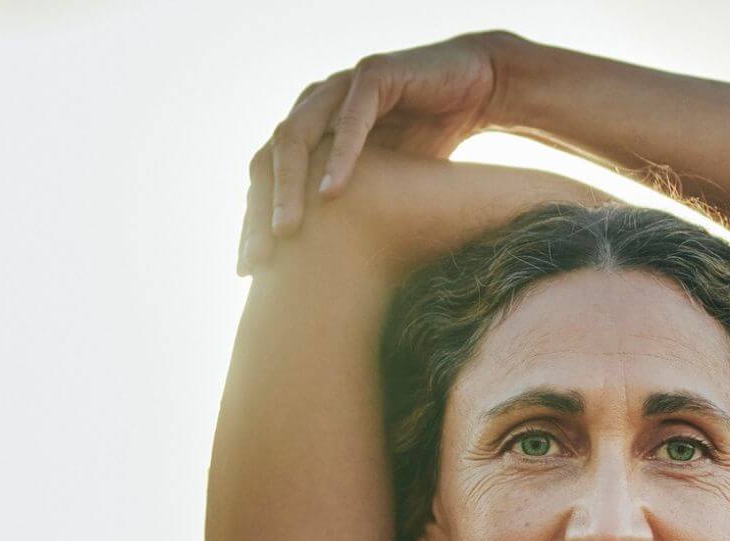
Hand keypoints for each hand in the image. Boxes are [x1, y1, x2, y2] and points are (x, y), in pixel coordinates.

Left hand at [237, 30, 519, 275]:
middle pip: (267, 160)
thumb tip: (323, 278)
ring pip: (296, 136)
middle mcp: (313, 105)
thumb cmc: (428, 142)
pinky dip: (340, 156)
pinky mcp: (373, 74)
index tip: (249, 270)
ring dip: (288, 187)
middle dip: (258, 212)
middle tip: (257, 259)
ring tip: (286, 232)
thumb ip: (345, 211)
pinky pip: (350, 118)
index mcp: (306, 130)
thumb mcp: (379, 186)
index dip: (253, 222)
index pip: (264, 177)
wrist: (479, 90)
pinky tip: (331, 193)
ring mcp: (338, 86)